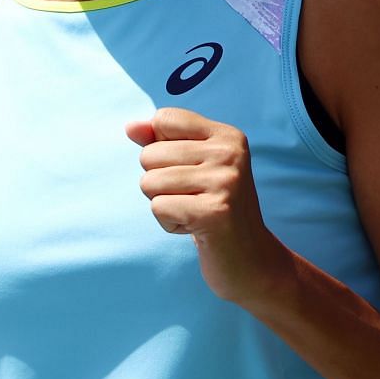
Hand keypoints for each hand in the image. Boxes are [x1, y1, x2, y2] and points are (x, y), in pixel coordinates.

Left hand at [125, 106, 292, 307]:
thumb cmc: (212, 208)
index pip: (163, 119)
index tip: (188, 171)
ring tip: (194, 212)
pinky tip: (196, 228)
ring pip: (149, 182)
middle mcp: (229, 153)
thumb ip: (160, 142)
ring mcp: (225, 182)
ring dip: (164, 204)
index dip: (159, 149)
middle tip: (192, 198)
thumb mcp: (190, 167)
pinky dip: (169, 223)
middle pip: (149, 154)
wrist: (249, 259)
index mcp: (226, 135)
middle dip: (158, 183)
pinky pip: (158, 208)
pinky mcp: (215, 212)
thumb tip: (130, 127)